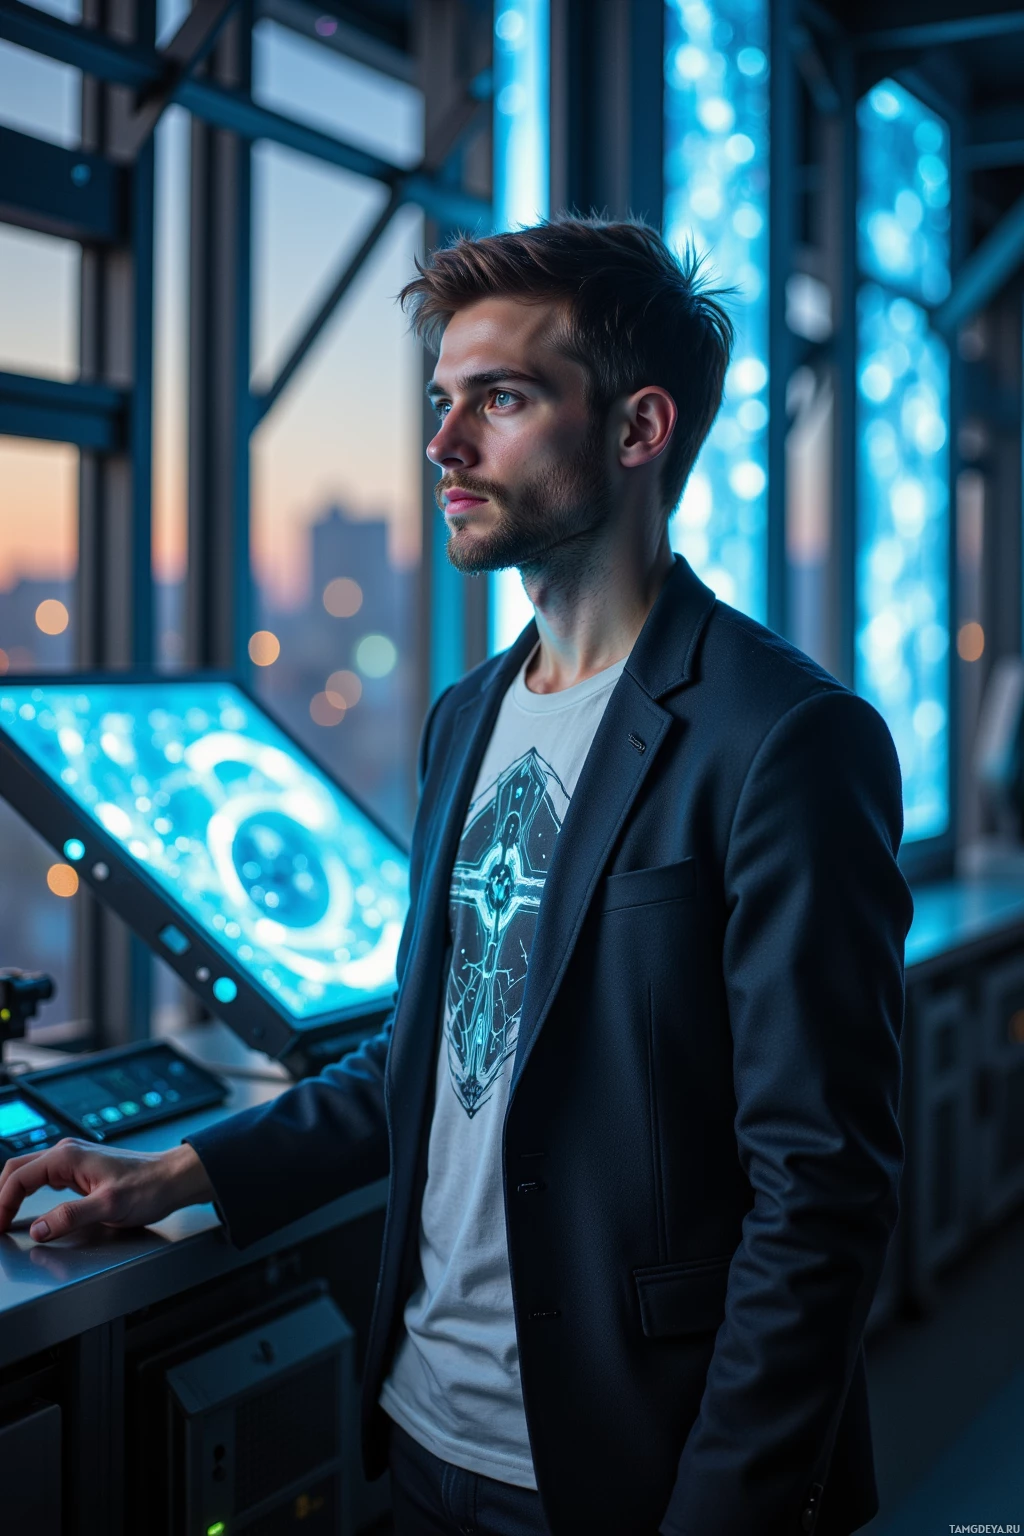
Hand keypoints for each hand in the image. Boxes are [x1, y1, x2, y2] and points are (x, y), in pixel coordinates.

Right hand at [0, 1140, 213, 1241]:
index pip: (18, 1177)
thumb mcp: (109, 1205)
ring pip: (29, 1172)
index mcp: (68, 1156)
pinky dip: (27, 1192)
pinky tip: (25, 1206)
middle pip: (17, 1169)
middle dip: (0, 1195)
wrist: (172, 1179)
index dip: (2, 1203)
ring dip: (11, 1192)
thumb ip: (71, 1217)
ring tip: (2, 1216)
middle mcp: (67, 1153)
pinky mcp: (81, 1170)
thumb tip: (39, 1229)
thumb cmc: (148, 1187)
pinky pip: (44, 1178)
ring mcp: (74, 1160)